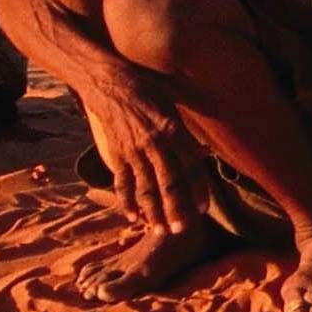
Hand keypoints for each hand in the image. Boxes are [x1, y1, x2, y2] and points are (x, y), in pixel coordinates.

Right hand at [85, 87, 209, 234]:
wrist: (108, 81)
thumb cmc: (146, 88)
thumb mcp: (172, 104)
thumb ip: (184, 132)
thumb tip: (199, 154)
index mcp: (173, 130)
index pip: (190, 167)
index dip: (198, 190)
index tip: (203, 209)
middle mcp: (154, 143)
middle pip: (169, 184)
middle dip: (176, 209)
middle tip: (182, 230)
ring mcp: (133, 151)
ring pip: (146, 188)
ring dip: (153, 212)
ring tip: (160, 230)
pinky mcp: (116, 154)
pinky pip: (123, 183)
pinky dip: (127, 201)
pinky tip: (133, 217)